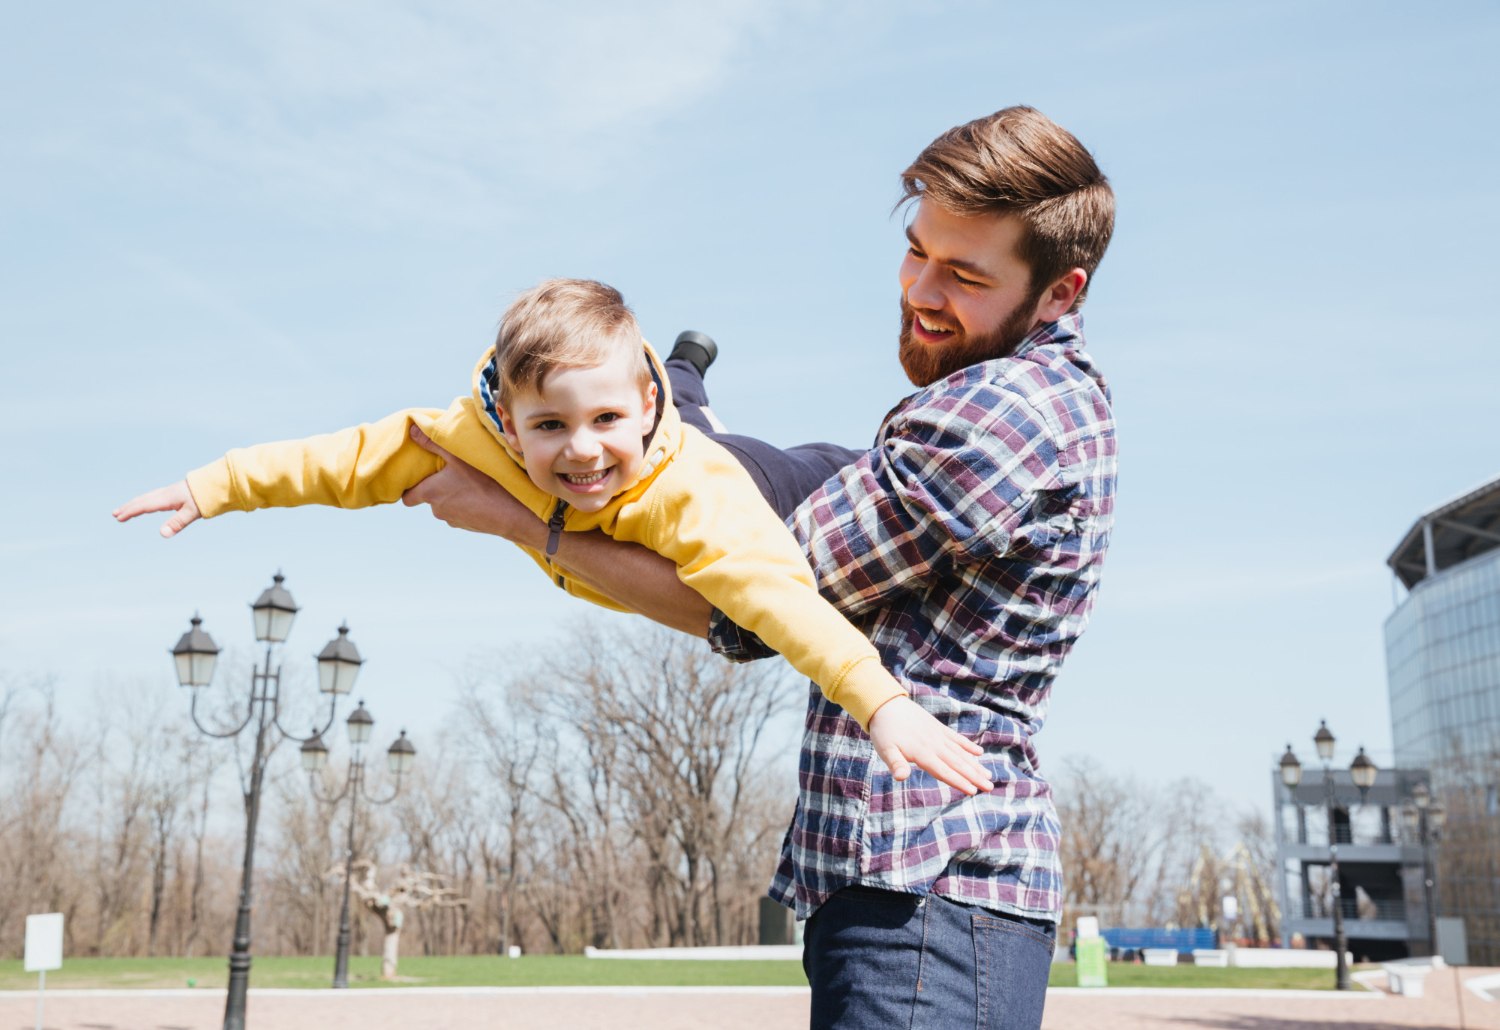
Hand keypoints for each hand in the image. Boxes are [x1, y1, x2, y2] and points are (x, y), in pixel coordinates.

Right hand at [113, 481, 200, 537]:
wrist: (214, 484)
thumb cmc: (204, 498)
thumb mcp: (192, 513)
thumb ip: (177, 523)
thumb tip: (162, 534)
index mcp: (167, 498)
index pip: (145, 505)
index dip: (131, 512)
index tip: (119, 517)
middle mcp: (165, 494)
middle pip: (142, 500)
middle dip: (128, 507)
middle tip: (115, 514)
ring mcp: (168, 492)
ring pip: (147, 498)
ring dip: (134, 504)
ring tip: (124, 511)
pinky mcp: (173, 493)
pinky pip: (153, 497)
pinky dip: (144, 501)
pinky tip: (145, 505)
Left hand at [402, 424, 542, 545]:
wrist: (512, 514)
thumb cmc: (484, 483)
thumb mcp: (458, 457)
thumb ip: (433, 443)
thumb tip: (413, 430)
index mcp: (430, 493)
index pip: (407, 498)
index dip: (411, 488)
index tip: (420, 477)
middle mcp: (438, 510)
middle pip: (430, 498)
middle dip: (437, 487)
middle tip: (451, 472)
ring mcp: (454, 521)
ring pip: (447, 506)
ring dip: (454, 495)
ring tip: (471, 482)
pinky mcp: (469, 527)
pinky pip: (462, 513)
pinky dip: (468, 505)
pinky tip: (483, 494)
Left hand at [867, 696, 992, 795]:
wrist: (886, 704)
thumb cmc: (884, 732)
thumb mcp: (885, 750)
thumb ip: (896, 764)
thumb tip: (901, 777)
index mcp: (922, 753)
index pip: (944, 771)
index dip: (959, 781)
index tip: (974, 791)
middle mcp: (934, 745)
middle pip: (957, 763)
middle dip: (974, 776)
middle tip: (990, 787)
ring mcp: (938, 735)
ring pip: (960, 752)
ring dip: (975, 764)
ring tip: (988, 775)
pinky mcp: (938, 727)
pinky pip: (956, 738)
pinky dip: (967, 745)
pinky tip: (979, 752)